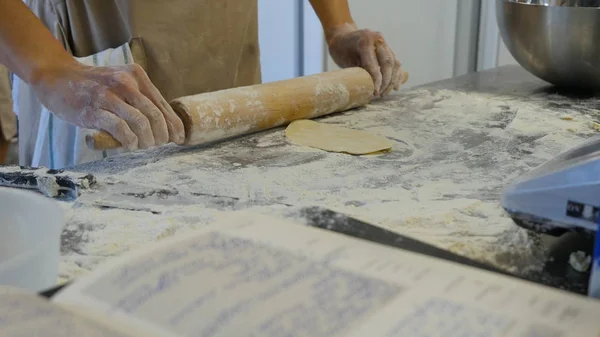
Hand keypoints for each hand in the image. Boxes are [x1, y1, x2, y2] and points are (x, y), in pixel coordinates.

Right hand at [31, 61, 184, 149]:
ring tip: (143, 146)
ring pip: (141, 122)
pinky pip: (121, 128)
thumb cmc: (93, 85)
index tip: (179, 138)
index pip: (162, 103)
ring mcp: (110, 95)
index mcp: (136, 75)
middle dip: (162, 135)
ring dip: (147, 140)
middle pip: (155, 114)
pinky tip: (130, 145)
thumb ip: (138, 98)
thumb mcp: (120, 83)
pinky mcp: (95, 109)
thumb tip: (163, 125)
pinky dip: (130, 141)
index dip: (174, 124)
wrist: (57, 77)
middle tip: (158, 145)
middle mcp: (126, 82)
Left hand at [326, 24, 405, 96]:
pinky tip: (395, 86)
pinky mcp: (388, 48)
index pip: (374, 63)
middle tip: (380, 94)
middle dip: (386, 81)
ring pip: (395, 63)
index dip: (377, 80)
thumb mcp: (345, 60)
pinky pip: (396, 62)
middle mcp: (378, 39)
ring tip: (385, 93)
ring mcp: (384, 43)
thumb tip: (370, 86)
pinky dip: (397, 75)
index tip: (375, 92)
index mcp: (365, 40)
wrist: (342, 36)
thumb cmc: (341, 49)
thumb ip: (358, 71)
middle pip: (388, 62)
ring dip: (392, 80)